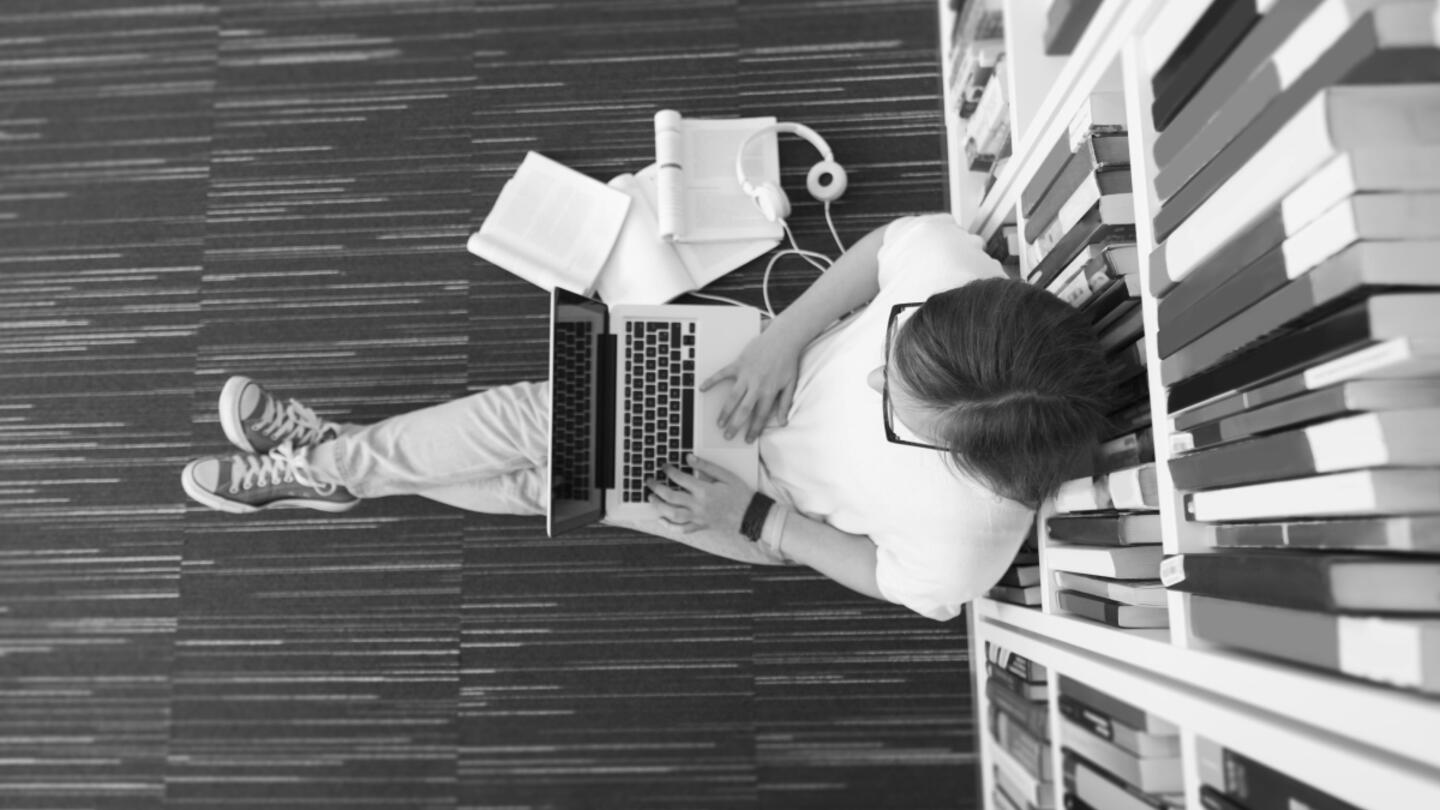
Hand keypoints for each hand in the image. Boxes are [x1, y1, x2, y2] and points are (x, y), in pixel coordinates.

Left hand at [646, 454, 753, 534]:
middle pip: (670, 497)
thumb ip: (706, 466)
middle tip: (650, 481)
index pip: (680, 479)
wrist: (750, 515)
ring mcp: (698, 518)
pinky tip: (661, 519)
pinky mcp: (700, 526)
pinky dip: (669, 526)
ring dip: (658, 506)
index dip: (669, 471)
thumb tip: (688, 458)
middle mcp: (699, 505)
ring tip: (651, 497)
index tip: (664, 466)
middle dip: (657, 488)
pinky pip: (681, 529)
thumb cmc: (740, 494)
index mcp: (705, 490)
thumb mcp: (726, 476)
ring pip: (672, 514)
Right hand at [700, 324, 803, 442]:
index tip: (747, 440)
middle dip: (734, 425)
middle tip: (727, 436)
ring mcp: (746, 375)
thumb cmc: (787, 361)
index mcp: (770, 392)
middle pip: (743, 410)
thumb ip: (786, 404)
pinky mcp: (738, 364)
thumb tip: (783, 423)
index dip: (754, 430)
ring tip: (718, 423)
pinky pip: (722, 374)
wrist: (783, 338)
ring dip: (724, 411)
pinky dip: (711, 380)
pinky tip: (702, 388)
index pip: (760, 416)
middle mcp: (756, 386)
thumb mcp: (791, 384)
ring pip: (732, 397)